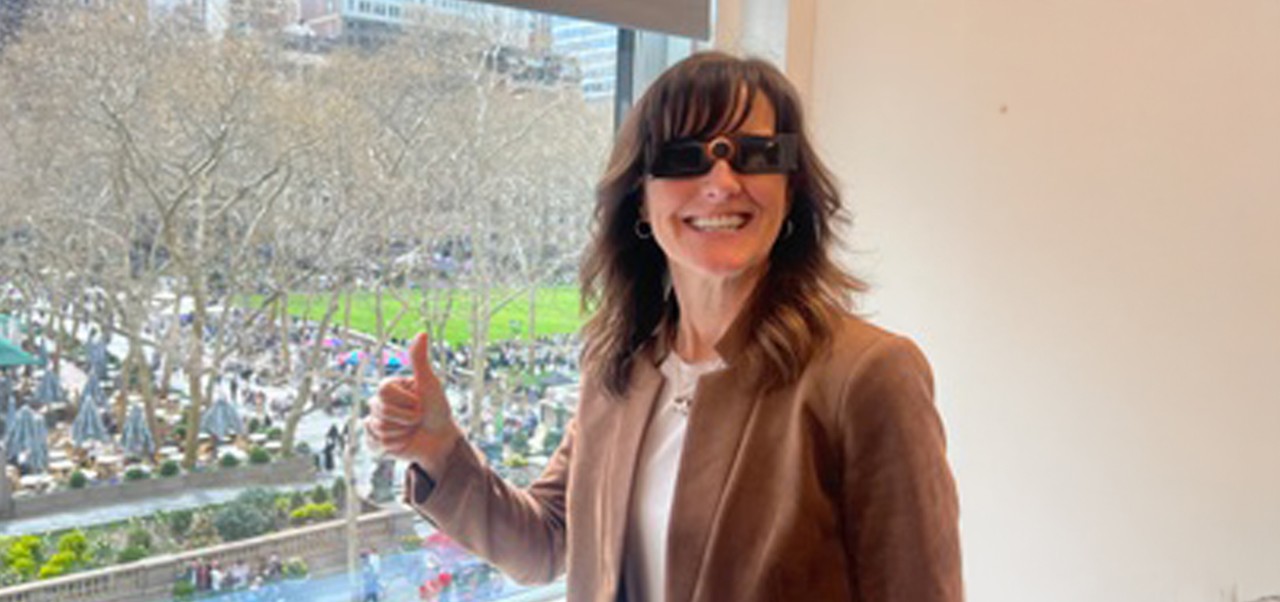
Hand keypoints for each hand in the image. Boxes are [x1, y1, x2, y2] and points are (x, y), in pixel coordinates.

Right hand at [364, 332, 461, 475]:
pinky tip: (402, 442)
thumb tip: (421, 332)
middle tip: (418, 419)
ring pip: (378, 429)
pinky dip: (393, 446)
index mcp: (389, 387)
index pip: (383, 391)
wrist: (441, 440)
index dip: (405, 401)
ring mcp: (376, 422)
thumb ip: (419, 360)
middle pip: (380, 411)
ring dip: (402, 433)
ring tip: (411, 431)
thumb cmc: (438, 410)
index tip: (419, 403)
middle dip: (405, 419)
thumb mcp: (429, 384)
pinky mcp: (375, 442)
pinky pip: (374, 444)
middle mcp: (379, 403)